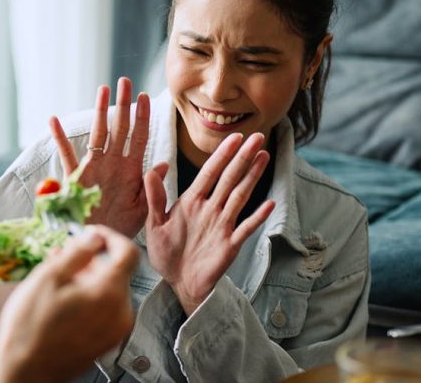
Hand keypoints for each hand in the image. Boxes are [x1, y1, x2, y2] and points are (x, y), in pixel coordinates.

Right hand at [0, 226, 139, 381]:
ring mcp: (116, 331)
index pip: (128, 252)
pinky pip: (105, 311)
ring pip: (109, 292)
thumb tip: (95, 237)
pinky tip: (62, 301)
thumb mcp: (49, 277)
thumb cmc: (31, 328)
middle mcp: (121, 313)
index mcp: (110, 293)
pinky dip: (89, 300)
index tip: (92, 234)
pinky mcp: (106, 342)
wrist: (25, 372)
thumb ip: (78, 251)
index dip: (110, 237)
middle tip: (63, 258)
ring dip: (88, 280)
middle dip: (92, 261)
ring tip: (56, 283)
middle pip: (116, 272)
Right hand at [50, 77, 164, 236]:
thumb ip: (151, 185)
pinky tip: (54, 120)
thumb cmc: (121, 228)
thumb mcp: (143, 209)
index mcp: (130, 169)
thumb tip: (163, 163)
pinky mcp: (75, 178)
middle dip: (123, 104)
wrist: (99, 244)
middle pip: (119, 128)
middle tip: (126, 81)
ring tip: (103, 88)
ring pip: (98, 134)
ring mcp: (94, 168)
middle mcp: (112, 164)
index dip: (142, 116)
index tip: (146, 96)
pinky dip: (59, 138)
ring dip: (100, 111)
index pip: (139, 137)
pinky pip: (67, 156)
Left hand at [144, 133, 274, 314]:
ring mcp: (222, 226)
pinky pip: (245, 228)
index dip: (221, 155)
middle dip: (242, 157)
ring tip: (264, 157)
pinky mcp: (229, 245)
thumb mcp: (154, 224)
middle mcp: (210, 209)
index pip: (209, 173)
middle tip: (257, 137)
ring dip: (252, 177)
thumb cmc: (166, 253)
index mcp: (192, 202)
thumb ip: (154, 198)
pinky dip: (257, 217)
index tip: (234, 137)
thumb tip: (151, 169)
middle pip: (229, 178)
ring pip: (240, 196)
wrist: (178, 283)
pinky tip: (269, 204)